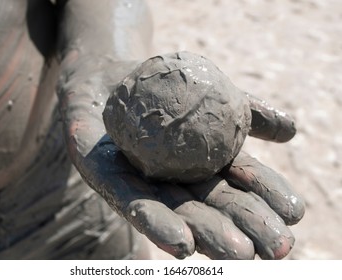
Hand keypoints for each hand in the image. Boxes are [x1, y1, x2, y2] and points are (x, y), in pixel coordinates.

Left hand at [57, 59, 304, 259]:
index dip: (265, 198)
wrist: (107, 75)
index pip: (237, 184)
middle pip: (211, 206)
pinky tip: (180, 244)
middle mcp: (171, 181)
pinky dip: (155, 222)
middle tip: (278, 248)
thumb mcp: (212, 92)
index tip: (296, 214)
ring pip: (176, 211)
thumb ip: (248, 112)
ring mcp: (138, 183)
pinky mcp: (104, 177)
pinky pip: (129, 200)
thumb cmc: (165, 86)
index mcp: (198, 166)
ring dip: (207, 234)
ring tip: (238, 253)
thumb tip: (293, 131)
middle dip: (244, 226)